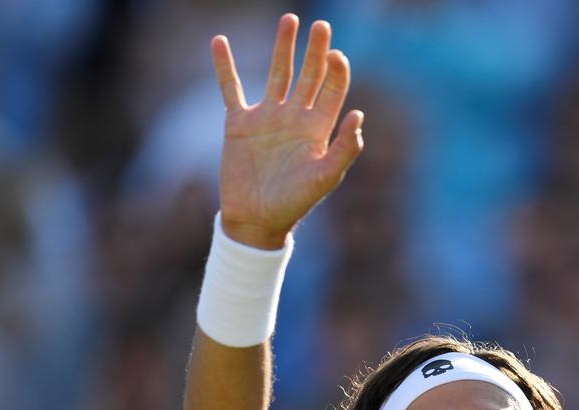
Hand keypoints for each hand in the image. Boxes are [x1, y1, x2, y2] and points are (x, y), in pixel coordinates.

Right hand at [212, 14, 363, 248]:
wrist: (256, 219)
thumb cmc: (294, 203)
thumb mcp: (325, 178)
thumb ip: (344, 149)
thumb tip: (360, 116)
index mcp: (317, 129)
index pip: (331, 91)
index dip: (337, 72)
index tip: (337, 54)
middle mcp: (294, 118)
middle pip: (308, 75)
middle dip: (315, 51)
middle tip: (321, 24)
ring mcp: (266, 117)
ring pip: (277, 73)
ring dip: (283, 48)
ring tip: (289, 20)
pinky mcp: (239, 123)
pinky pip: (230, 88)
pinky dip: (224, 66)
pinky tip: (218, 41)